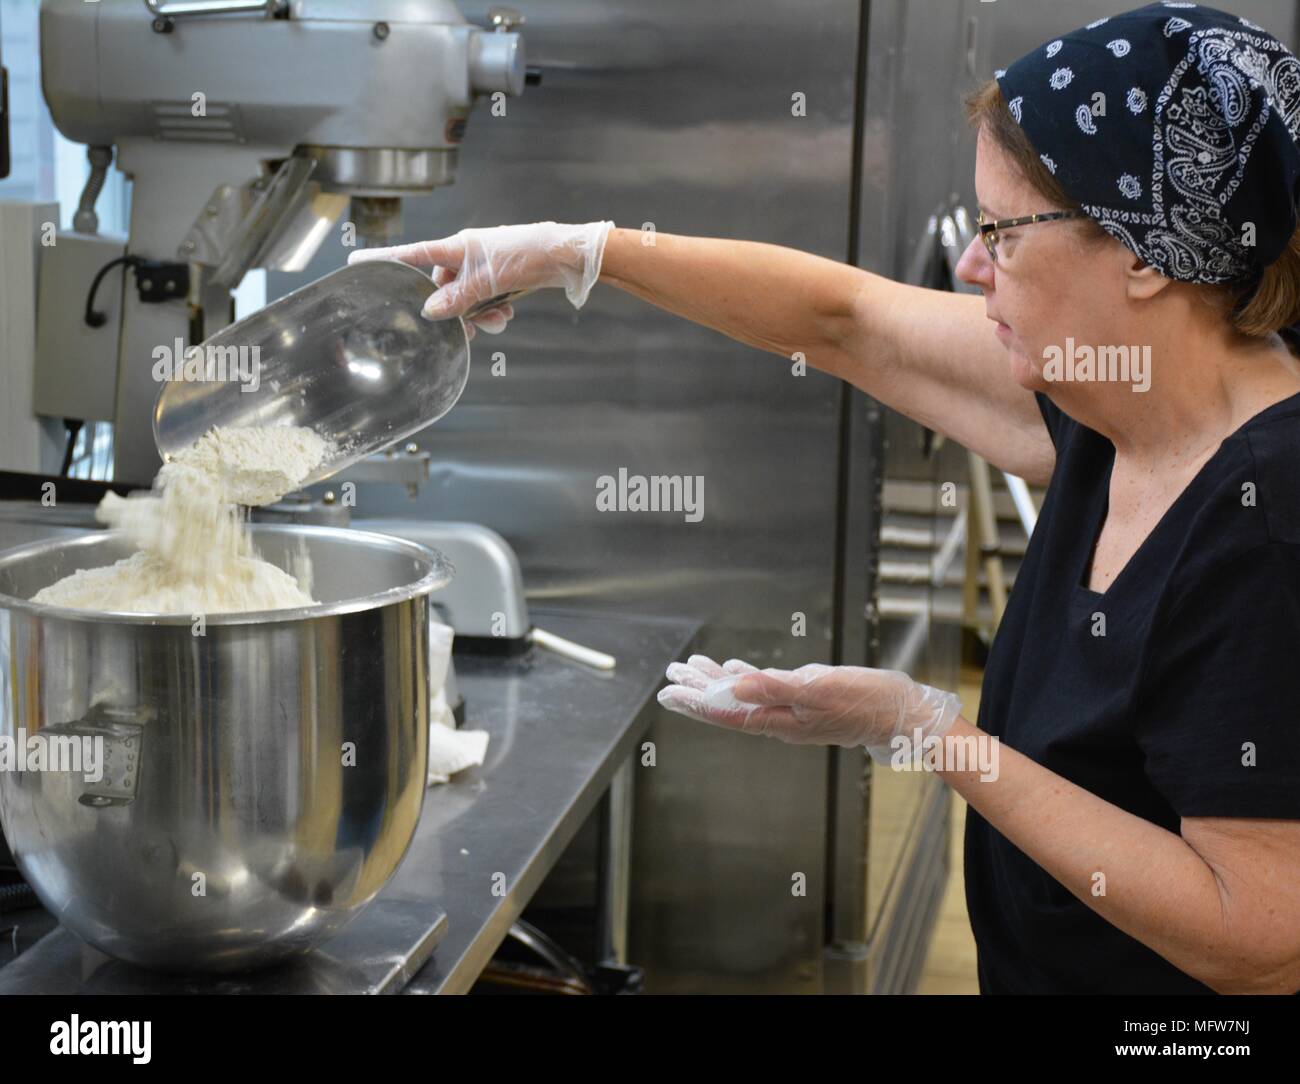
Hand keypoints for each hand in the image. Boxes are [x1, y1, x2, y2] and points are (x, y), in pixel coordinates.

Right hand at [347, 220, 615, 337]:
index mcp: (456, 247)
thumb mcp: (489, 280)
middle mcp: (466, 255)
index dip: (385, 259)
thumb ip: (457, 298)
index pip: (412, 254)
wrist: (566, 254)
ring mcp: (483, 265)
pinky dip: (492, 310)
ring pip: (466, 297)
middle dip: (454, 311)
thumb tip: (430, 311)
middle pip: (442, 287)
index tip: (356, 260)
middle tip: (468, 330)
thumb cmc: (527, 255)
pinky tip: (506, 316)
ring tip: (498, 322)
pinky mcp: (500, 276)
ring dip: (478, 314)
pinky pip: (484, 298)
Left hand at [657, 654, 961, 762]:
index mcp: (778, 720)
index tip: (667, 693)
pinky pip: (765, 689)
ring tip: (692, 667)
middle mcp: (779, 719)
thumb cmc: (864, 701)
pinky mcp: (805, 700)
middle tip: (670, 675)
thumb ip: (774, 687)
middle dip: (697, 690)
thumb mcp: (818, 688)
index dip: (695, 702)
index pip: (726, 711)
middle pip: (728, 704)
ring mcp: (792, 712)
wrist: (901, 714)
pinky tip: (736, 669)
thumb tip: (733, 686)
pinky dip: (746, 677)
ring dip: (717, 681)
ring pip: (744, 696)